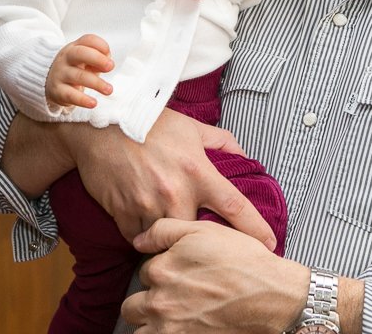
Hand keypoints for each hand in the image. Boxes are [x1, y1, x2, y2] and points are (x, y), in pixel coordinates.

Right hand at [45, 34, 114, 109]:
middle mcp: (66, 58)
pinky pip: (70, 95)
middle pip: (80, 53)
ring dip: (97, 83)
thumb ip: (98, 59)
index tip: (109, 54)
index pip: (88, 40)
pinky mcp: (58, 91)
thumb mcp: (85, 59)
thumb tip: (108, 64)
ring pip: (78, 76)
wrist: (47, 80)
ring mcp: (61, 74)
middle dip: (98, 59)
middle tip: (110, 67)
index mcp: (75, 47)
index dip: (101, 45)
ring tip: (109, 90)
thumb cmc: (74, 67)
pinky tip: (93, 103)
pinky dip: (83, 100)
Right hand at [57, 108, 275, 246]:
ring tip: (173, 241)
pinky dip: (143, 237)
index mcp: (198, 171)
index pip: (235, 207)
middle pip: (200, 236)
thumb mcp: (191, 126)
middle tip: (208, 246)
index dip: (256, 230)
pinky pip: (138, 239)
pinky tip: (144, 228)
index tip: (270, 245)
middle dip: (205, 243)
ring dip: (171, 242)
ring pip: (168, 241)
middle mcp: (176, 192)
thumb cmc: (149, 124)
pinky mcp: (124, 214)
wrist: (100, 126)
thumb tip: (243, 154)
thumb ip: (220, 142)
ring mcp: (148, 205)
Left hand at [122, 219, 304, 332]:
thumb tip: (138, 241)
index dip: (160, 270)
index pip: (143, 272)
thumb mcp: (203, 231)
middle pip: (132, 307)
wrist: (272, 296)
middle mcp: (160, 302)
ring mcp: (170, 329)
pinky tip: (179, 326)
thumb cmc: (242, 261)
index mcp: (161, 270)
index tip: (177, 272)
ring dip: (150, 324)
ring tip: (174, 315)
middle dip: (147, 301)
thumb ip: (164, 231)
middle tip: (171, 297)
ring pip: (140, 330)